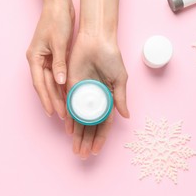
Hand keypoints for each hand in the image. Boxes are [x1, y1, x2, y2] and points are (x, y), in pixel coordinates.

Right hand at [27, 4, 74, 118]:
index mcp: (34, 57)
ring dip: (57, 95)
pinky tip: (67, 94)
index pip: (39, 84)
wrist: (59, 5)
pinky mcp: (52, 56)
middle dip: (53, 101)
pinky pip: (56, 75)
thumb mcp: (58, 42)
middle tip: (62, 116)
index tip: (52, 112)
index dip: (46, 99)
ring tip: (65, 109)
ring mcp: (44, 58)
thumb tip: (60, 82)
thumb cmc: (57, 20)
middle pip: (44, 86)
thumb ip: (59, 63)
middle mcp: (37, 60)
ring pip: (50, 82)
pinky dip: (60, 85)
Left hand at [65, 33, 129, 159]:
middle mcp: (94, 99)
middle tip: (82, 155)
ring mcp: (83, 94)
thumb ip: (121, 98)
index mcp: (108, 98)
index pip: (104, 123)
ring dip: (77, 134)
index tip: (96, 151)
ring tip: (75, 148)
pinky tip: (68, 130)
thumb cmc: (111, 57)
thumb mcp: (120, 78)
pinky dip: (69, 118)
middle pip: (90, 125)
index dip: (101, 137)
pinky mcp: (72, 86)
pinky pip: (69, 105)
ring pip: (79, 119)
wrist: (96, 40)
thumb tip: (126, 117)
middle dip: (86, 140)